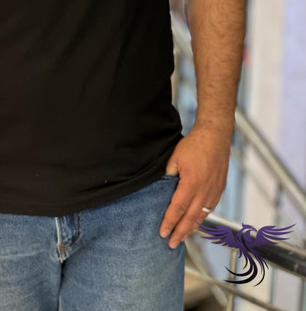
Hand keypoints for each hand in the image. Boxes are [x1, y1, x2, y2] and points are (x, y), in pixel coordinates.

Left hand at [159, 126, 231, 248]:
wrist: (215, 136)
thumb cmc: (194, 145)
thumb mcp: (175, 157)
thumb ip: (168, 174)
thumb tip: (161, 186)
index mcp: (191, 183)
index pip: (178, 209)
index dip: (169, 222)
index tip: (162, 233)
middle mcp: (204, 191)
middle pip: (190, 218)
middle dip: (180, 232)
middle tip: (171, 244)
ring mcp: (213, 191)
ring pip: (201, 216)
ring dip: (191, 228)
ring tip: (182, 237)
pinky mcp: (219, 189)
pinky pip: (209, 209)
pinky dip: (201, 218)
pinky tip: (195, 222)